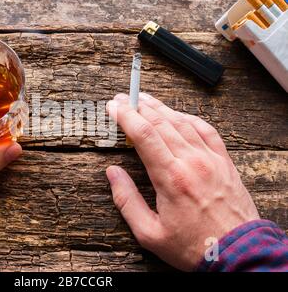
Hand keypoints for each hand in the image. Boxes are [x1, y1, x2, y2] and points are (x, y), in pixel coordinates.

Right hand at [106, 93, 258, 270]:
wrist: (238, 252)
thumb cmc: (194, 245)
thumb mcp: (149, 233)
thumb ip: (127, 201)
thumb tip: (113, 174)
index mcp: (171, 178)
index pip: (144, 135)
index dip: (126, 116)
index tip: (114, 107)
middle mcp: (191, 162)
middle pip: (161, 122)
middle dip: (138, 107)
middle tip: (123, 99)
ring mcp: (210, 159)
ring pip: (182, 122)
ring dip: (160, 108)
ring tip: (144, 99)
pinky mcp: (223, 161)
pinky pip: (205, 129)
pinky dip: (188, 117)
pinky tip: (177, 114)